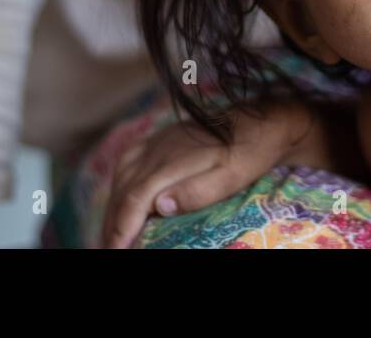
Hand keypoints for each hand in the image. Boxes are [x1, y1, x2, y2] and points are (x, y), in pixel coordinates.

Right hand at [101, 98, 316, 248]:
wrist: (261, 121)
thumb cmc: (249, 154)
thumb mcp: (231, 178)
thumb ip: (196, 192)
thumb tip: (158, 206)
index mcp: (174, 161)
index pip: (136, 197)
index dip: (122, 225)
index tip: (115, 249)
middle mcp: (159, 149)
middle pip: (123, 189)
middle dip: (112, 222)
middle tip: (109, 248)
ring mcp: (158, 141)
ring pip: (122, 175)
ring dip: (113, 206)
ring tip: (111, 233)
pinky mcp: (162, 138)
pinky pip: (128, 160)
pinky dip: (118, 183)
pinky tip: (118, 196)